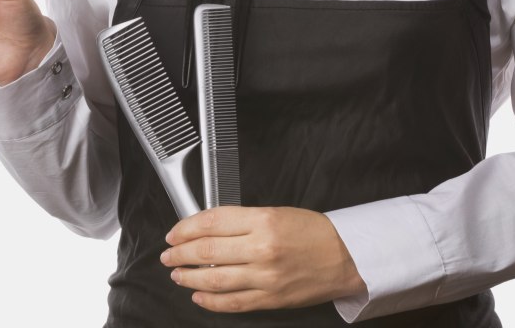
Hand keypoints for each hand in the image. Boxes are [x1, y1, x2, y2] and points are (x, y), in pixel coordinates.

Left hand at [161, 206, 366, 312]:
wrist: (346, 256)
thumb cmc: (312, 232)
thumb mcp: (275, 213)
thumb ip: (240, 221)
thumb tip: (205, 229)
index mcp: (262, 220)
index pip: (210, 222)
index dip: (185, 228)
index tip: (174, 233)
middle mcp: (261, 248)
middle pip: (206, 251)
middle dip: (179, 253)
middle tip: (168, 254)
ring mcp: (265, 276)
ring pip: (213, 279)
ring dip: (188, 277)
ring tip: (178, 274)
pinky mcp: (270, 298)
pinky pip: (232, 302)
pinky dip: (210, 301)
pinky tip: (199, 296)